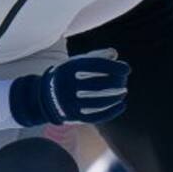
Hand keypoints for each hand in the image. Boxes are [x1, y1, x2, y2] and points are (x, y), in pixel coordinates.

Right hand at [9, 49, 129, 126]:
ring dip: (115, 98)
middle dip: (116, 83)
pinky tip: (121, 105)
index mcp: (68, 68)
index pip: (95, 66)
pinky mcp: (73, 117)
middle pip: (98, 85)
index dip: (114, 67)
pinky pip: (96, 116)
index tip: (127, 68)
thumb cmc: (68, 74)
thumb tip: (115, 54)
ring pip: (98, 102)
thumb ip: (96, 56)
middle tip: (125, 81)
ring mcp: (69, 103)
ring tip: (124, 93)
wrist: (46, 96)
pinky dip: (111, 111)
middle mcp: (67, 86)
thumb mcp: (77, 62)